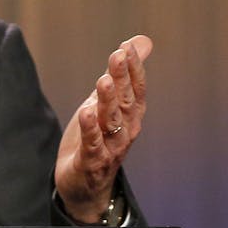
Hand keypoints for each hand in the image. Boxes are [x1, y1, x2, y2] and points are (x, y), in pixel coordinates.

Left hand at [54, 35, 152, 222]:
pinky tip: (86, 113)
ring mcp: (110, 148)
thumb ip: (122, 74)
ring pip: (111, 122)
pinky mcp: (92, 163)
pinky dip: (90, 130)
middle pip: (124, 101)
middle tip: (118, 56)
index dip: (133, 69)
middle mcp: (125, 131)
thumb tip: (142, 41)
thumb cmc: (98, 140)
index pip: (135, 89)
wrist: (85, 186)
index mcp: (130, 115)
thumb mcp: (107, 102)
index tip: (126, 47)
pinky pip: (93, 145)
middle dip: (122, 78)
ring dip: (108, 101)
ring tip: (104, 81)